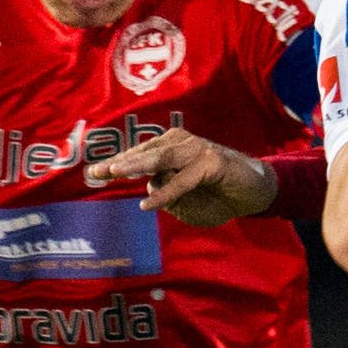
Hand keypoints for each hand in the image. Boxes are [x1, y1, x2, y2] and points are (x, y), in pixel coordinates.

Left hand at [86, 128, 276, 226]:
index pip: (139, 155)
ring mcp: (198, 150)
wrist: (255, 192)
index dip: (117, 163)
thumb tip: (152, 188)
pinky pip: (184, 180)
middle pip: (145, 153)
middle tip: (96, 171)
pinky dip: (166, 192)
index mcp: (172, 149)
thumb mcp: (187, 201)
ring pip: (162, 158)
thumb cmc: (218, 195)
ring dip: (137, 164)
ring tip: (115, 172)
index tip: (92, 173)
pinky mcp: (213, 162)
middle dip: (120, 162)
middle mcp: (182, 143)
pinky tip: (148, 204)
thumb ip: (169, 196)